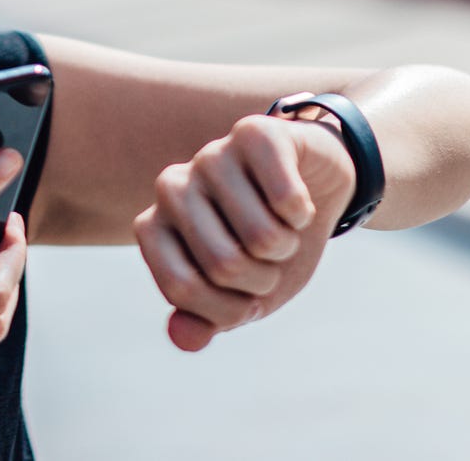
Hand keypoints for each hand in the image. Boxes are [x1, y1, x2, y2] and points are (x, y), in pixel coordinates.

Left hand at [132, 113, 355, 352]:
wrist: (314, 191)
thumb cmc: (268, 248)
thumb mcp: (243, 297)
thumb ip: (207, 319)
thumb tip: (183, 337)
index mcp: (154, 228)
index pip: (182, 289)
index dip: (229, 308)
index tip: (246, 297)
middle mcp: (171, 187)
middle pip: (224, 265)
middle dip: (264, 278)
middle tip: (269, 257)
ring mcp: (209, 155)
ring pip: (260, 236)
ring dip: (287, 245)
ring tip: (283, 227)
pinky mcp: (254, 132)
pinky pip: (285, 197)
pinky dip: (303, 213)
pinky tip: (297, 200)